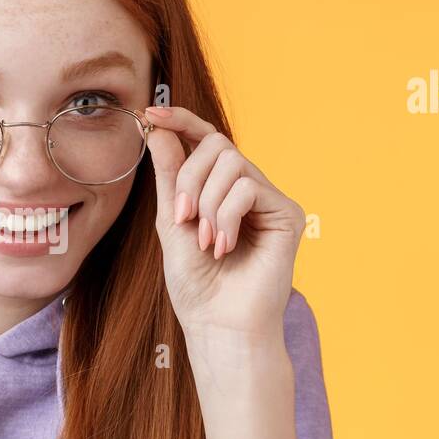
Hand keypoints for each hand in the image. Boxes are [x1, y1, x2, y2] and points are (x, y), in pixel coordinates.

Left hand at [144, 106, 305, 341]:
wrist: (218, 324)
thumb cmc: (196, 284)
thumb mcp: (172, 222)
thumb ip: (170, 176)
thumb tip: (160, 128)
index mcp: (219, 190)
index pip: (205, 140)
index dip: (181, 121)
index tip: (151, 114)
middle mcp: (247, 189)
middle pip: (216, 146)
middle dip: (189, 178)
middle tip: (182, 217)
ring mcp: (268, 200)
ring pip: (232, 163)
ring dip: (206, 202)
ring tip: (205, 241)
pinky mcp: (287, 214)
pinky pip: (249, 187)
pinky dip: (225, 216)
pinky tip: (222, 246)